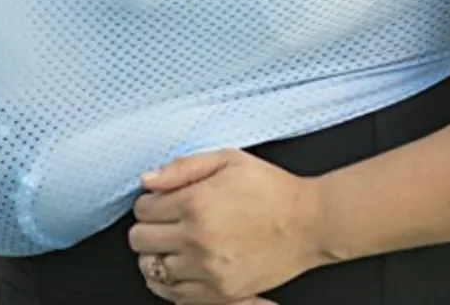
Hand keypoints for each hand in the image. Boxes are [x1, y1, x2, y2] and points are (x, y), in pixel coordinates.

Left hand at [129, 150, 325, 303]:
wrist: (309, 223)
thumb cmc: (270, 188)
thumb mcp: (226, 159)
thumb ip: (182, 168)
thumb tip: (147, 180)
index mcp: (195, 203)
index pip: (142, 209)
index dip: (149, 201)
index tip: (161, 200)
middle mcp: (197, 239)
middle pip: (140, 240)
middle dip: (147, 227)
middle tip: (164, 221)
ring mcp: (208, 270)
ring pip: (152, 270)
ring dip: (156, 255)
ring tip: (172, 243)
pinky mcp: (222, 293)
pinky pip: (174, 296)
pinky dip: (170, 282)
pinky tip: (181, 265)